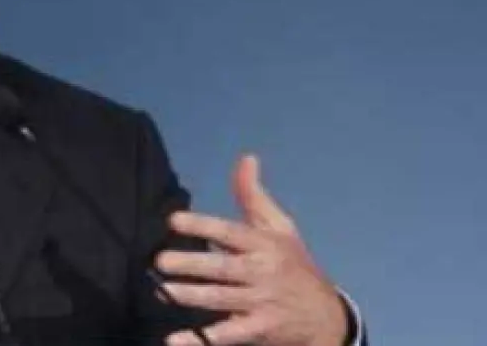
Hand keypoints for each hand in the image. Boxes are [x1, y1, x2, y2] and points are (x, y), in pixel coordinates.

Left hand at [155, 155, 347, 345]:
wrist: (326, 317)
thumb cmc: (294, 265)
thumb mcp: (281, 228)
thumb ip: (254, 196)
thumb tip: (246, 158)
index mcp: (264, 244)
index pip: (230, 232)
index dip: (203, 225)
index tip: (173, 220)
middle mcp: (261, 272)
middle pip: (222, 268)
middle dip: (191, 264)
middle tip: (160, 259)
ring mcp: (260, 303)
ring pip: (220, 299)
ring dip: (189, 295)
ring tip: (160, 290)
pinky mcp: (257, 330)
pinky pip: (226, 336)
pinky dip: (200, 340)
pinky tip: (174, 340)